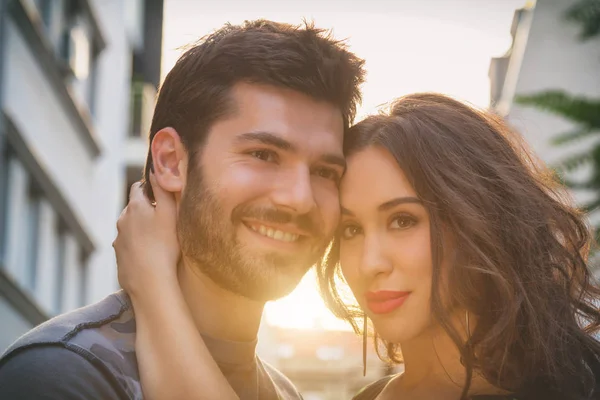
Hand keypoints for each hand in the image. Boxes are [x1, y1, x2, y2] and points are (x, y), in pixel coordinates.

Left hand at [113, 173, 180, 297]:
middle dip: (146, 209)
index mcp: (134, 207)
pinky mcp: (120, 257)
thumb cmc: (164, 245)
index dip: (149, 188)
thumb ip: (162, 189)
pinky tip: (151, 255)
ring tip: (158, 239)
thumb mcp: (169, 212)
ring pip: (130, 227)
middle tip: (164, 219)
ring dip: (141, 228)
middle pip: (133, 208)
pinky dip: (138, 246)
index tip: (161, 196)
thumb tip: (155, 169)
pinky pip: (129, 245)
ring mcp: (119, 240)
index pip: (137, 187)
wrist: (150, 281)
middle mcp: (122, 221)